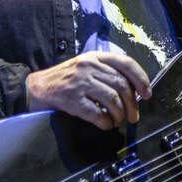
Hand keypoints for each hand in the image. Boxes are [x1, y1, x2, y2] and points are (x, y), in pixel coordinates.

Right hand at [24, 52, 151, 128]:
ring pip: (113, 99)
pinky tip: (105, 125)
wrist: (34, 89)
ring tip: (117, 121)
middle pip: (122, 85)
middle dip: (133, 104)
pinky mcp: (71, 100)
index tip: (147, 93)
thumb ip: (105, 73)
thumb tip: (132, 91)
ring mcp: (80, 83)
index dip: (141, 79)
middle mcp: (88, 67)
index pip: (126, 64)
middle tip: (133, 117)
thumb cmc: (63, 80)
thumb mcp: (84, 67)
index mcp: (95, 57)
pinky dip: (105, 122)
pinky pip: (97, 113)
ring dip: (119, 115)